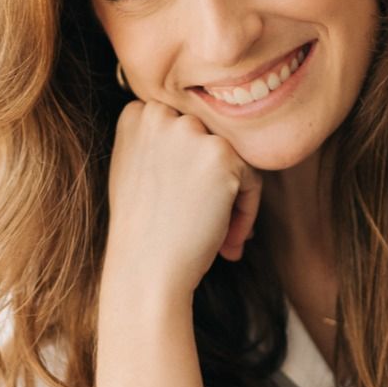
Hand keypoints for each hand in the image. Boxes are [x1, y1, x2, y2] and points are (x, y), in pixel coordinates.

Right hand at [103, 99, 261, 295]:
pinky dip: (247, 211)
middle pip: (209, 137)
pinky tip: (228, 243)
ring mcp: (190, 131)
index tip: (184, 198)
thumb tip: (208, 137)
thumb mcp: (136, 169)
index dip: (189, 163)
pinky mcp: (221, 153)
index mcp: (136, 114)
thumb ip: (163, 141)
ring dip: (233, 195)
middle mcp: (160, 114)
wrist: (144, 272)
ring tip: (222, 237)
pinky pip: (251, 178)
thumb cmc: (142, 230)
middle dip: (212, 178)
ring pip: (232, 157)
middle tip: (204, 220)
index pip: (183, 124)